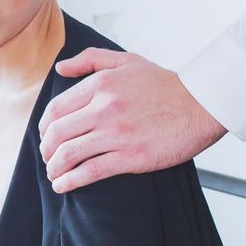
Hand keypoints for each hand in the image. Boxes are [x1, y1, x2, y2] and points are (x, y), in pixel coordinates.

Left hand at [37, 48, 226, 192]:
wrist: (203, 103)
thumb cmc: (164, 84)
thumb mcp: (126, 61)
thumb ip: (90, 60)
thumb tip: (60, 69)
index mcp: (100, 86)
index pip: (55, 109)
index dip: (43, 126)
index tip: (44, 136)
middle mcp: (104, 109)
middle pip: (57, 133)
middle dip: (45, 149)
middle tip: (47, 157)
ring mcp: (117, 135)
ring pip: (69, 154)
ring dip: (54, 167)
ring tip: (53, 173)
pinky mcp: (131, 157)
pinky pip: (90, 171)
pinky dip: (70, 180)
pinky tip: (63, 185)